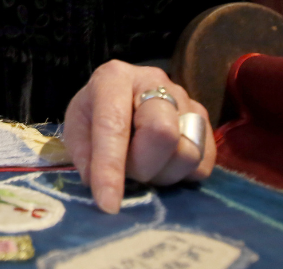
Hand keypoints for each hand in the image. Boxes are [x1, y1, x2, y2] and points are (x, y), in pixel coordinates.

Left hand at [63, 61, 214, 213]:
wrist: (122, 97)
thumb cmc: (95, 113)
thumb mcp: (77, 127)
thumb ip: (83, 153)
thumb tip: (97, 182)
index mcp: (113, 78)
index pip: (114, 125)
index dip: (110, 167)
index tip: (108, 204)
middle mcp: (154, 81)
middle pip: (162, 133)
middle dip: (142, 166)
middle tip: (129, 171)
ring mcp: (185, 99)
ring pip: (187, 152)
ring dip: (162, 174)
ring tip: (145, 165)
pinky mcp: (205, 120)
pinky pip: (204, 163)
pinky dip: (183, 175)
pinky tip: (164, 164)